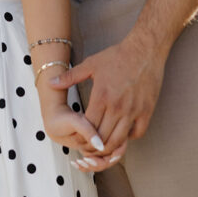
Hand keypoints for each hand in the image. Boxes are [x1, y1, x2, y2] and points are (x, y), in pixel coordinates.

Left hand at [50, 33, 165, 154]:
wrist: (144, 50)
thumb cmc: (117, 56)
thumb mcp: (90, 64)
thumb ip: (70, 77)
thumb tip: (50, 83)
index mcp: (101, 96)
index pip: (88, 127)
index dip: (82, 135)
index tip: (78, 136)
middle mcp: (117, 106)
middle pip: (102, 138)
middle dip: (93, 146)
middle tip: (88, 146)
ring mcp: (133, 110)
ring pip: (119, 140)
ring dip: (109, 146)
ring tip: (102, 145)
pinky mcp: (147, 111)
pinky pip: (137, 133)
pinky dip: (128, 138)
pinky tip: (121, 133)